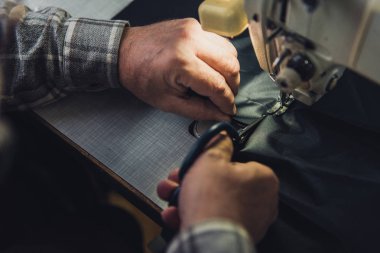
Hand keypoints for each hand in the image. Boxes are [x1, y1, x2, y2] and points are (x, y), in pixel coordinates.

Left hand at [118, 18, 239, 120]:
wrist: (125, 52)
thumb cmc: (141, 77)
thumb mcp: (168, 102)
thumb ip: (199, 110)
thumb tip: (222, 115)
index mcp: (181, 63)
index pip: (217, 85)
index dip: (226, 102)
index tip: (229, 111)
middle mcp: (191, 41)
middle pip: (230, 66)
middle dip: (232, 87)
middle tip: (225, 99)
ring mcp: (194, 29)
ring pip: (230, 51)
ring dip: (230, 71)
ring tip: (220, 84)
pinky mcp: (195, 24)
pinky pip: (219, 42)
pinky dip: (221, 57)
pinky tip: (212, 67)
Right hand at [157, 134, 278, 241]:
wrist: (208, 237)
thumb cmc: (214, 200)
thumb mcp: (210, 159)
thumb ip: (218, 143)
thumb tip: (223, 135)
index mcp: (263, 179)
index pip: (237, 163)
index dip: (212, 163)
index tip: (199, 164)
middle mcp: (261, 201)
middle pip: (221, 183)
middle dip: (193, 180)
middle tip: (179, 178)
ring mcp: (249, 220)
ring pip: (214, 202)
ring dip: (187, 197)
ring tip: (170, 194)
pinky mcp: (234, 234)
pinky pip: (212, 219)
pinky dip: (193, 214)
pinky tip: (175, 212)